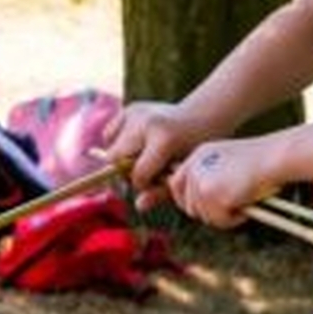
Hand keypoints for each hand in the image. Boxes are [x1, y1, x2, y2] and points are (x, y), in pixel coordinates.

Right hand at [104, 100, 217, 214]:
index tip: (154, 183)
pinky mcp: (130, 107)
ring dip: (120, 157)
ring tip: (141, 157)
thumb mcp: (182, 172)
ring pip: (110, 146)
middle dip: (125, 171)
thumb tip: (138, 206)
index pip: (137, 174)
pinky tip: (135, 145)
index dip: (143, 184)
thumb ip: (162, 191)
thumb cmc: (195, 150)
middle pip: (115, 158)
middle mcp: (146, 122)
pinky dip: (117, 143)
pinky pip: (110, 133)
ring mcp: (136, 112)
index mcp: (164, 139)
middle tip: (142, 172)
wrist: (203, 117)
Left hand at [169, 135, 280, 227]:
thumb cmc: (261, 160)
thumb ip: (211, 176)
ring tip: (243, 201)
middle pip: (189, 207)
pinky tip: (247, 203)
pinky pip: (220, 221)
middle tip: (231, 206)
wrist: (275, 155)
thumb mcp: (228, 161)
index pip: (176, 185)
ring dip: (224, 215)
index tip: (201, 208)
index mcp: (197, 156)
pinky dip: (234, 219)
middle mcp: (194, 168)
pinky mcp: (213, 195)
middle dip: (208, 212)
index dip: (186, 200)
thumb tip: (199, 206)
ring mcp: (202, 182)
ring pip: (204, 216)